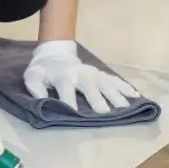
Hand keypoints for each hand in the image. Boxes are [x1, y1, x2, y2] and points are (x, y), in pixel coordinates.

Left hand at [24, 40, 139, 113]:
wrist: (56, 53)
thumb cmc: (44, 70)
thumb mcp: (32, 75)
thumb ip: (34, 87)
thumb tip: (41, 100)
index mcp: (62, 76)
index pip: (65, 88)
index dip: (68, 100)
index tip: (74, 113)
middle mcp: (80, 74)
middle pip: (89, 86)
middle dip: (96, 98)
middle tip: (105, 112)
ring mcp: (92, 73)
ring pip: (105, 83)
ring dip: (115, 95)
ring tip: (125, 107)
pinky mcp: (100, 74)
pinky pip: (114, 80)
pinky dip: (125, 87)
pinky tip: (136, 96)